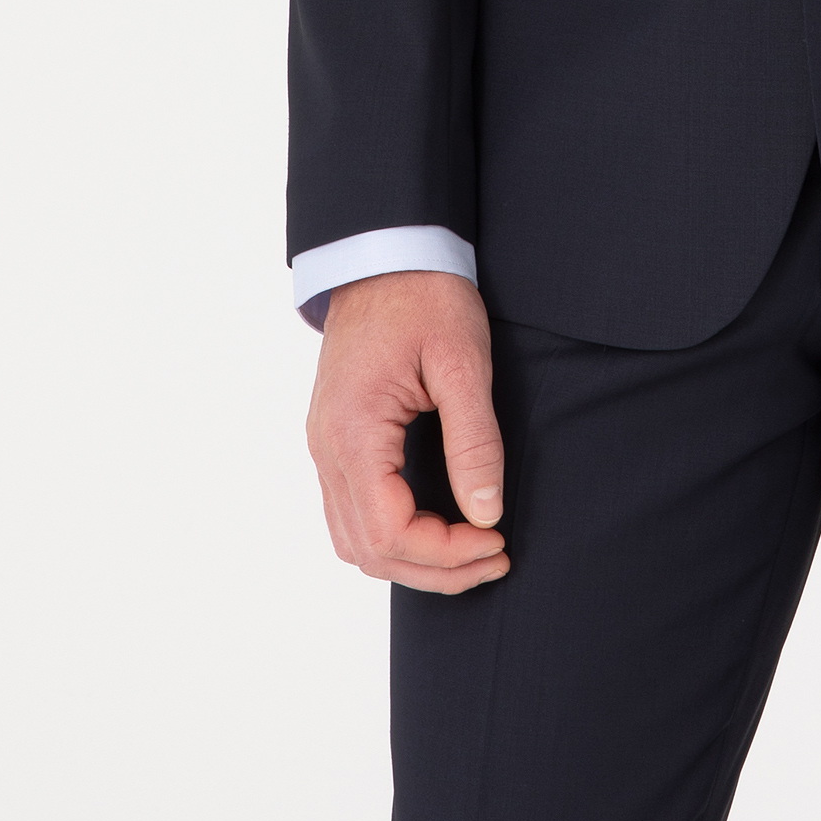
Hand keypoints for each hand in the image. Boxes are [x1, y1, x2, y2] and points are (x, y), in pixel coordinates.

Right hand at [306, 271, 510, 594]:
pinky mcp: (335, 438)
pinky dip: (391, 534)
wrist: (385, 251)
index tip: (496, 541)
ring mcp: (325, 445)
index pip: (390, 531)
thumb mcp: (463, 361)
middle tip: (495, 556)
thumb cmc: (425, 295)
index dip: (446, 553)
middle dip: (436, 568)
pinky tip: (436, 525)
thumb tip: (486, 512)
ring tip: (472, 549)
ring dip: (412, 559)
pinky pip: (351, 511)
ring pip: (355, 540)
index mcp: (353, 431)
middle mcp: (327, 448)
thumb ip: (474, 440)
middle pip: (369, 550)